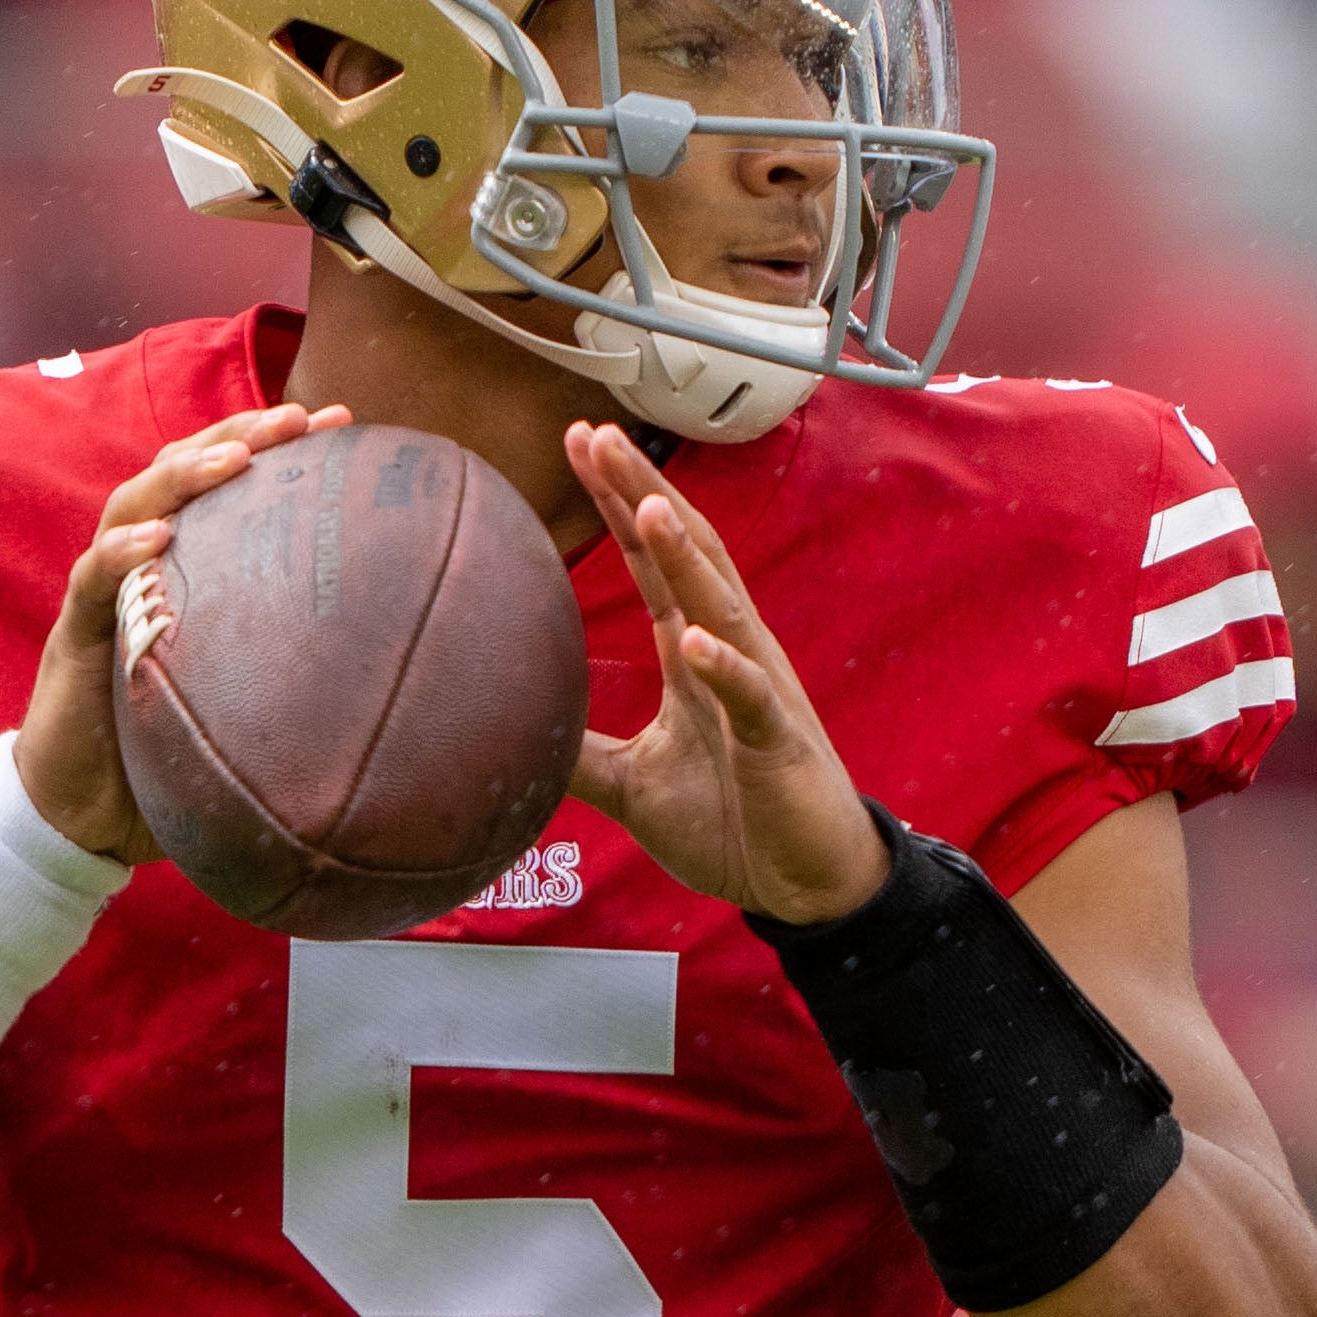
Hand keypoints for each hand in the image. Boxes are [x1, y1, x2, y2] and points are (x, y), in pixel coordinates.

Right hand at [15, 402, 347, 860]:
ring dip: (182, 474)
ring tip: (231, 457)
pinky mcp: (73, 635)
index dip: (278, 449)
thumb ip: (299, 680)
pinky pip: (92, 581)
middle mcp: (144, 567)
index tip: (343, 425)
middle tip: (299, 418)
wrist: (84, 815)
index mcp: (186, 572)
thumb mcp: (248, 707)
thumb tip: (404, 688)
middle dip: (239, 435)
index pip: (229, 489)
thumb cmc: (171, 758)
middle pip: (182, 473)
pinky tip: (156, 539)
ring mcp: (104, 595)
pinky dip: (120, 554)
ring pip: (132, 506)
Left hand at [563, 422, 888, 923]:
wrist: (807, 882)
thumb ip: (580, 753)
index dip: (617, 501)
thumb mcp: (635, 785)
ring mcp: (758, 692)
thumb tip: (509, 737)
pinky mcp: (779, 742)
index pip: (653, 560)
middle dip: (642, 493)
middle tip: (597, 434)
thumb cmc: (735, 822)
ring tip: (647, 502)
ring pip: (720, 607)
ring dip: (685, 556)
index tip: (577, 442)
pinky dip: (725, 669)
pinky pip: (750, 699)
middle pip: (686, 555)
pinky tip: (697, 641)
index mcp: (697, 653)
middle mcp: (730, 653)